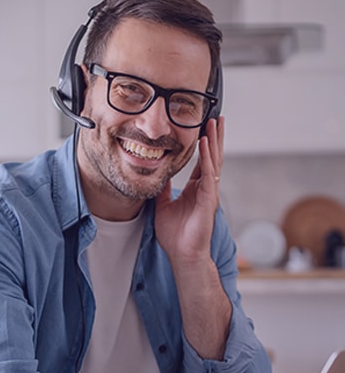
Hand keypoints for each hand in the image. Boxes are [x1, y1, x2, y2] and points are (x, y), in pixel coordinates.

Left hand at [155, 117, 223, 265]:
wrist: (183, 254)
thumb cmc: (175, 235)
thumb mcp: (163, 206)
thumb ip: (163, 189)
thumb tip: (156, 175)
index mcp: (195, 190)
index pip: (201, 162)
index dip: (203, 146)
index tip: (203, 129)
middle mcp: (205, 188)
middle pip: (212, 157)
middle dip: (214, 137)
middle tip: (216, 118)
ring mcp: (209, 193)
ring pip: (213, 161)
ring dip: (213, 141)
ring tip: (214, 123)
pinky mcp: (208, 199)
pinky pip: (208, 174)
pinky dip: (206, 158)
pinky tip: (205, 144)